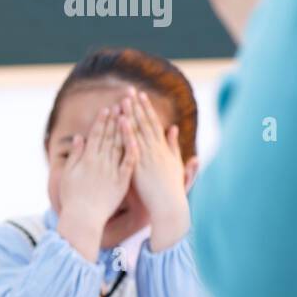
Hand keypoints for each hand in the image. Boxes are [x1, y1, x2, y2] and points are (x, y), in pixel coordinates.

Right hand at [56, 106, 136, 258]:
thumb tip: (80, 137)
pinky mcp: (121, 182)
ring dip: (126, 130)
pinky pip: (128, 164)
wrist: (82, 218)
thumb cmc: (72, 198)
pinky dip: (132, 151)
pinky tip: (139, 140)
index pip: (96, 136)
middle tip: (123, 105)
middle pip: (110, 137)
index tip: (107, 109)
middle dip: (116, 120)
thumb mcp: (68, 174)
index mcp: (87, 159)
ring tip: (131, 116)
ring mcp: (111, 171)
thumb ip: (75, 155)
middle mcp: (100, 162)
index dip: (102, 121)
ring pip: (120, 146)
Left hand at [123, 89, 190, 251]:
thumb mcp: (175, 164)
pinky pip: (132, 146)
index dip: (146, 109)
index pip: (153, 124)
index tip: (140, 95)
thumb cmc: (171, 189)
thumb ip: (173, 145)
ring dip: (131, 114)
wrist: (168, 207)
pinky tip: (122, 120)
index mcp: (162, 149)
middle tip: (129, 89)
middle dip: (137, 106)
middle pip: (145, 123)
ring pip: (139, 132)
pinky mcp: (140, 166)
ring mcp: (148, 157)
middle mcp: (155, 150)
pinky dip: (128, 133)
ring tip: (124, 99)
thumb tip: (174, 128)